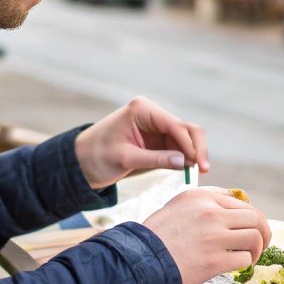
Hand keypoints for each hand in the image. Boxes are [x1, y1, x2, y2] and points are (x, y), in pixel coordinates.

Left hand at [74, 96, 208, 190]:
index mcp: (142, 109)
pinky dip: (186, 158)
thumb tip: (185, 162)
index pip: (175, 125)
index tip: (198, 164)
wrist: (80, 162)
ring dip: (193, 154)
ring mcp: (156, 125)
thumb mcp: (125, 158)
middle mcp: (152, 113)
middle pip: (186, 128)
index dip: (190, 144)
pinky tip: (190, 170)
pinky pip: (179, 146)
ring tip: (197, 174)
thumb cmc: (96, 157)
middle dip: (196, 148)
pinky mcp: (157, 138)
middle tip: (203, 170)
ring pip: (186, 138)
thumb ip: (155, 159)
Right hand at [143, 189, 270, 283]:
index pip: (240, 202)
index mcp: (200, 197)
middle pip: (255, 218)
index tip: (249, 228)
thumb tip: (232, 201)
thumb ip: (203, 202)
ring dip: (256, 249)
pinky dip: (245, 263)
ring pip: (255, 237)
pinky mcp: (215, 259)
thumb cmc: (156, 237)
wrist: (140, 261)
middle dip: (263, 232)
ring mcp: (214, 235)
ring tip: (248, 256)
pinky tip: (236, 266)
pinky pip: (244, 258)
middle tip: (260, 244)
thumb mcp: (177, 206)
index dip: (250, 217)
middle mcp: (210, 212)